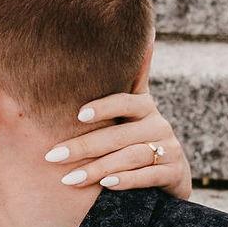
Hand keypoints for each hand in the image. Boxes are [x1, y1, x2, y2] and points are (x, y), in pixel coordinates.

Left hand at [47, 88, 192, 196]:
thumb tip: (120, 42)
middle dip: (84, 146)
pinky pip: (148, 176)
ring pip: (131, 157)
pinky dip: (127, 180)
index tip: (78, 115)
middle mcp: (158, 125)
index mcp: (144, 108)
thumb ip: (118, 91)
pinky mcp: (174, 172)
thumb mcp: (129, 117)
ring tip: (71, 178)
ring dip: (99, 168)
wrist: (172, 174)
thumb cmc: (137, 141)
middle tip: (53, 156)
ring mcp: (169, 149)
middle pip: (119, 135)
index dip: (104, 106)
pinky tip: (106, 184)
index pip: (125, 101)